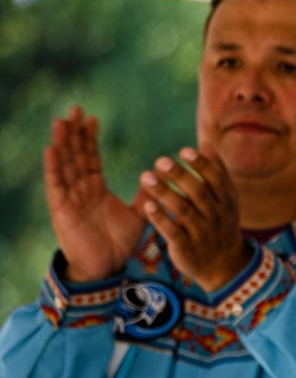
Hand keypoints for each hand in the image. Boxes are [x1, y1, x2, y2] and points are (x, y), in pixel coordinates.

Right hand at [43, 106, 144, 280]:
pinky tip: (52, 149)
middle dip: (74, 133)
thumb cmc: (120, 243)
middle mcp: (80, 189)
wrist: (109, 267)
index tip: (92, 117)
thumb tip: (160, 176)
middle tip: (74, 109)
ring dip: (62, 143)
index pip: (90, 157)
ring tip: (61, 122)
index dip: (89, 137)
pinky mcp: (61, 209)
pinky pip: (56, 184)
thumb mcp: (139, 215)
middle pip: (75, 155)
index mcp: (96, 188)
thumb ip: (148, 196)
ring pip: (64, 165)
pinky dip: (54, 166)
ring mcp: (69, 197)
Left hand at [137, 145, 250, 294]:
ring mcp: (202, 233)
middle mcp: (216, 216)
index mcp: (226, 201)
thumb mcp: (226, 199)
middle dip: (180, 176)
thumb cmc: (220, 224)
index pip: (216, 180)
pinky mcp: (186, 248)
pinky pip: (172, 232)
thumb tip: (206, 143)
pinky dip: (160, 219)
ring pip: (183, 211)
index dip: (201, 165)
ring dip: (164, 193)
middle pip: (199, 193)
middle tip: (161, 161)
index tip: (184, 151)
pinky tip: (147, 206)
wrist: (224, 266)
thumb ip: (216, 172)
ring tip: (145, 177)